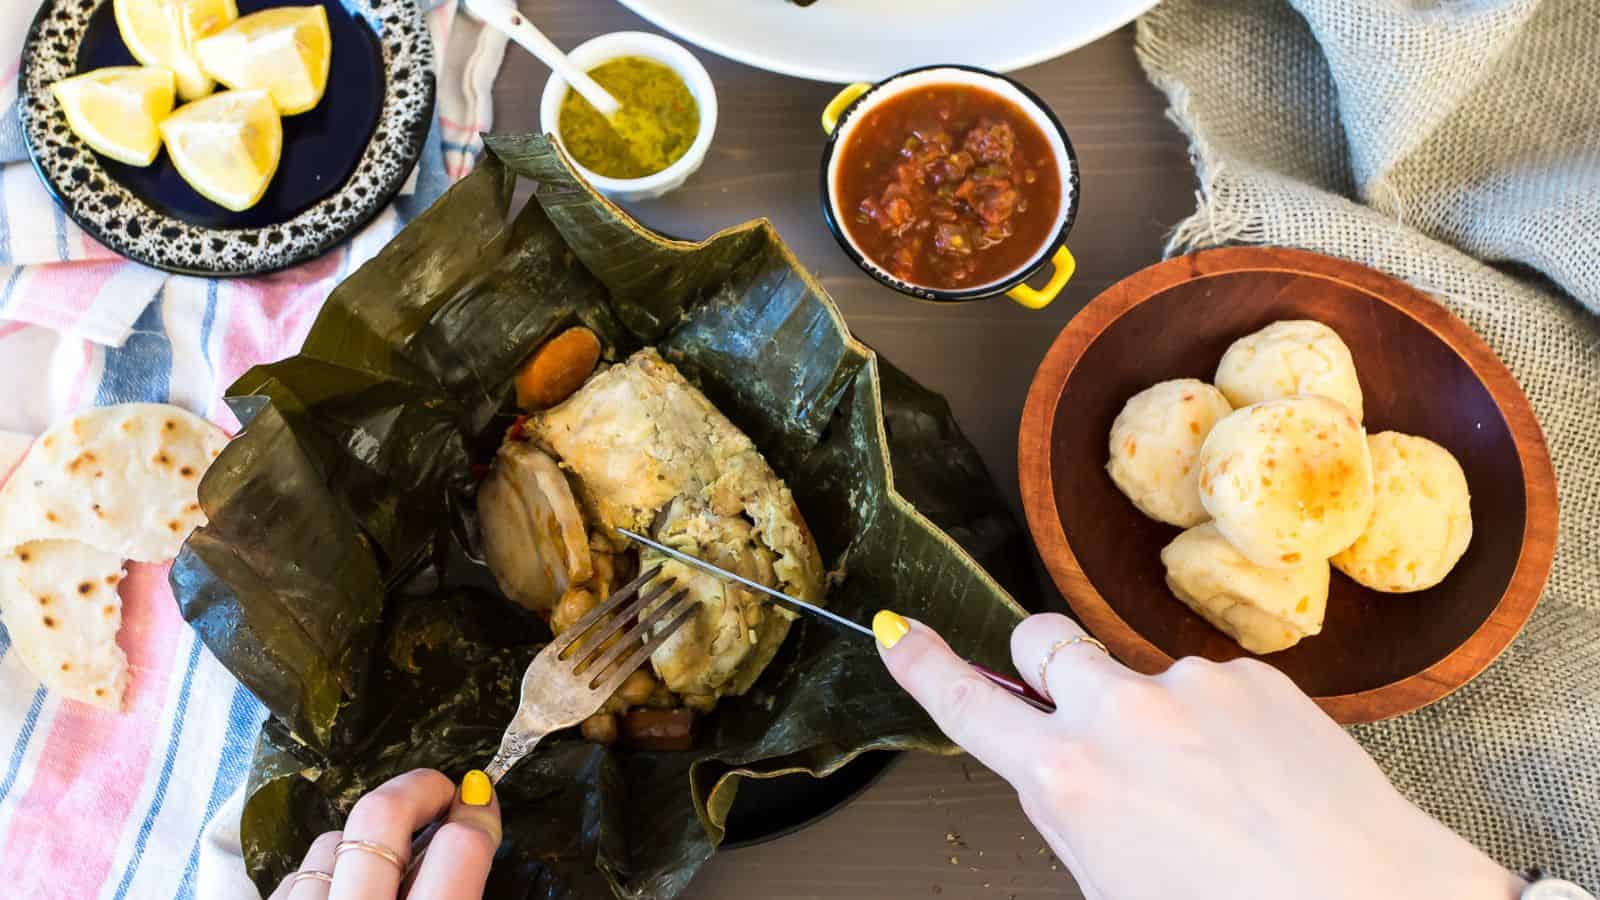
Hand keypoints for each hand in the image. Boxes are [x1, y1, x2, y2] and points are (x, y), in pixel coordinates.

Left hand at [268, 768, 501, 899]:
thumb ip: (458, 892)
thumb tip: (465, 839)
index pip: (458, 848)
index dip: (478, 812)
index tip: (480, 799)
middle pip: (383, 814)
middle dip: (420, 789)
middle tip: (441, 794)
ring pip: (333, 840)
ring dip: (363, 842)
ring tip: (381, 865)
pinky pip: (296, 875)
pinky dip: (322, 877)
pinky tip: (337, 895)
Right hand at [874, 612, 1525, 899]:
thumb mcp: (1113, 887)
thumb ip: (1068, 811)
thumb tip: (1053, 768)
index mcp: (1068, 780)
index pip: (969, 705)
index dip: (924, 665)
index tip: (900, 634)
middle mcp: (1118, 716)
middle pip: (1041, 641)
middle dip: (1042, 663)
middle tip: (1073, 702)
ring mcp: (1186, 685)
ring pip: (1136, 672)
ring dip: (1153, 712)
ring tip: (1213, 787)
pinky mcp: (1250, 674)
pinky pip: (1209, 683)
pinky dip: (1220, 721)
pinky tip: (1258, 777)